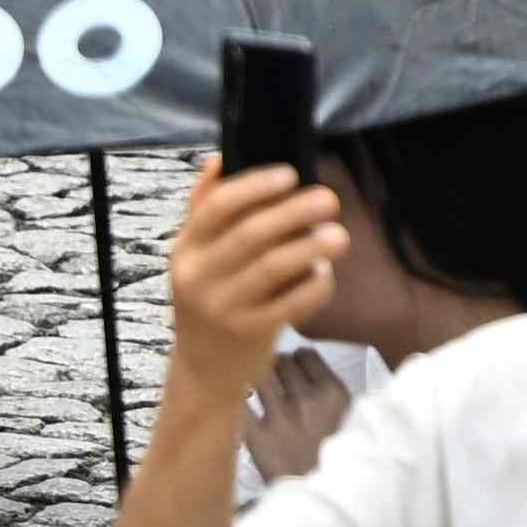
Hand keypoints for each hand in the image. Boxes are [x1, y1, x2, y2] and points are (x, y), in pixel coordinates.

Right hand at [163, 157, 348, 390]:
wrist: (204, 367)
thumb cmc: (212, 296)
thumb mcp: (199, 256)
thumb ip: (206, 208)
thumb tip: (219, 158)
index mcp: (186, 249)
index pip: (215, 208)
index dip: (254, 187)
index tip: (291, 175)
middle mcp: (199, 277)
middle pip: (251, 234)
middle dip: (295, 212)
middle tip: (330, 200)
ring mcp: (223, 308)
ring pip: (274, 267)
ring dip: (312, 246)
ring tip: (339, 236)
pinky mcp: (250, 333)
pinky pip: (293, 301)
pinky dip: (316, 284)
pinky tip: (324, 274)